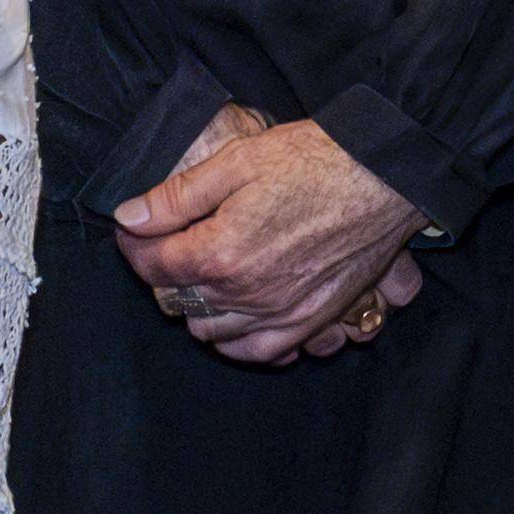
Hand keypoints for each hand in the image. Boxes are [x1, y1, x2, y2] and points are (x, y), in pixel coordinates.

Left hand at [116, 115, 420, 364]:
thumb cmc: (315, 162)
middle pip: (177, 301)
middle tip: (169, 244)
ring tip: (203, 274)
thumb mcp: (237, 162)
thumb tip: (129, 217)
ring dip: (196, 306)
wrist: (384, 178)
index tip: (133, 228)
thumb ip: (176, 197)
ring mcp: (279, 314)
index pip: (153, 265)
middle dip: (163, 273)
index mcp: (221, 253)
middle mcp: (246, 294)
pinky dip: (236, 339)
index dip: (134, 245)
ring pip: (210, 332)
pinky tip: (236, 315)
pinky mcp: (309, 321)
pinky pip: (256, 352)